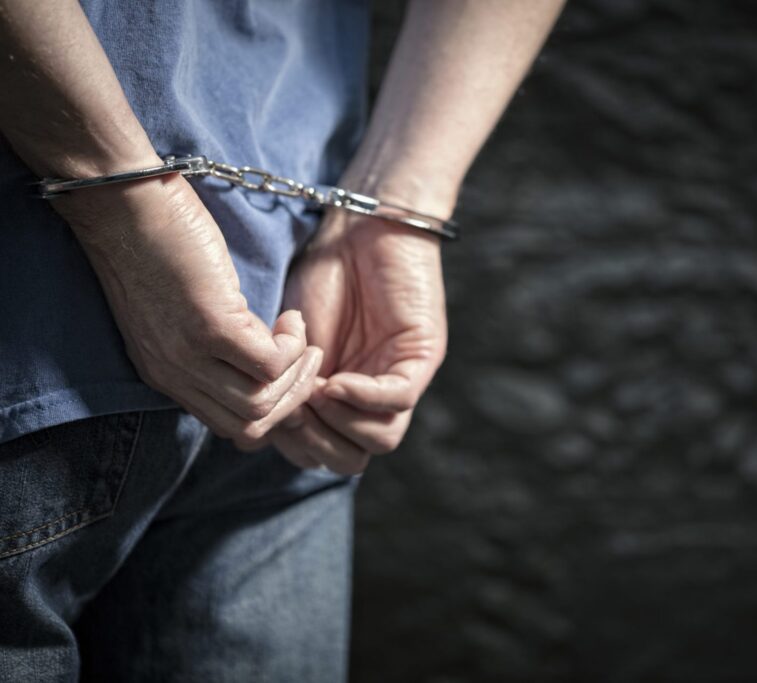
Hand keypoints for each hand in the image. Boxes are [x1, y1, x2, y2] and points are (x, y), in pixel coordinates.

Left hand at [58, 173, 322, 445]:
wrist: (123, 203)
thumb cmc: (155, 242)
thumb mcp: (176, 312)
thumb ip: (207, 344)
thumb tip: (259, 356)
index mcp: (165, 374)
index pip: (229, 424)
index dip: (271, 407)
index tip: (290, 374)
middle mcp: (174, 374)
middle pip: (249, 423)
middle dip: (292, 397)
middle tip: (308, 359)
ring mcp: (190, 354)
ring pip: (261, 402)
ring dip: (296, 373)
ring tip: (301, 339)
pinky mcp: (210, 326)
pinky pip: (268, 363)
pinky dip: (291, 347)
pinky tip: (290, 319)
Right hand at [265, 211, 447, 472]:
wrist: (357, 226)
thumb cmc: (321, 275)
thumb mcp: (290, 342)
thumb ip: (282, 388)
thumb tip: (264, 431)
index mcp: (339, 402)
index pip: (320, 454)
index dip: (291, 442)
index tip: (266, 408)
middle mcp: (371, 399)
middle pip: (351, 459)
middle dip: (313, 443)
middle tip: (289, 410)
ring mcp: (399, 380)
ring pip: (379, 441)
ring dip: (337, 425)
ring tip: (312, 393)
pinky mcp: (421, 358)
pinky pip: (397, 401)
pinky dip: (361, 399)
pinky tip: (334, 381)